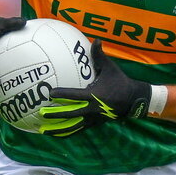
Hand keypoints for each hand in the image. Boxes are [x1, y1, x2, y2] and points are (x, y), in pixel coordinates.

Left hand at [38, 40, 152, 136]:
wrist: (133, 100)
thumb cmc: (120, 82)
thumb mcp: (111, 68)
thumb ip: (100, 56)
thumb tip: (96, 40)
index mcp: (94, 95)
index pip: (76, 95)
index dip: (63, 94)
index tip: (51, 93)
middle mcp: (92, 109)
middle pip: (71, 114)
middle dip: (56, 114)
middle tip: (42, 113)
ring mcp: (93, 118)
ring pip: (73, 126)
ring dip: (58, 129)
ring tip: (43, 130)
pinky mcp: (94, 123)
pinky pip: (78, 129)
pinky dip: (67, 133)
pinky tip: (55, 134)